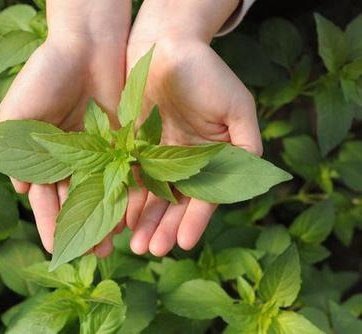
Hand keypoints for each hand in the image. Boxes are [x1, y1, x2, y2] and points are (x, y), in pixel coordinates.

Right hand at [0, 0, 130, 255]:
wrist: (86, 46)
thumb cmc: (45, 74)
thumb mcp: (17, 110)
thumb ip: (15, 150)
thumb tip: (22, 190)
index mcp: (44, 157)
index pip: (47, 199)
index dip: (50, 224)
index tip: (54, 249)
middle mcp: (72, 159)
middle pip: (77, 202)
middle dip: (84, 229)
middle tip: (95, 253)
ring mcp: (99, 152)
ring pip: (103, 193)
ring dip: (108, 218)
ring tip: (115, 243)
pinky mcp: (122, 142)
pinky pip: (126, 173)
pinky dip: (129, 194)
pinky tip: (133, 214)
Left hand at [125, 0, 262, 255]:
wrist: (165, 45)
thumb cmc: (206, 72)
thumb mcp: (237, 106)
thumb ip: (246, 143)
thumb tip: (250, 179)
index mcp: (211, 157)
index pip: (204, 196)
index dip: (195, 220)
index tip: (184, 242)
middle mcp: (185, 162)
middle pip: (174, 203)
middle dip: (164, 227)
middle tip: (151, 250)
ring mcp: (158, 156)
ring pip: (151, 196)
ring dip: (143, 221)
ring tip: (134, 246)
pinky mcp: (133, 147)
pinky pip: (129, 178)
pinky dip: (125, 198)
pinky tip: (119, 219)